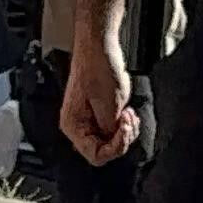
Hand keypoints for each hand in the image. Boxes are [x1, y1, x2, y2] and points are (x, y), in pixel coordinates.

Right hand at [64, 37, 139, 164]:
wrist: (99, 47)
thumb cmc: (98, 68)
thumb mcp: (109, 105)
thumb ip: (111, 130)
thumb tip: (114, 140)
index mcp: (73, 126)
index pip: (96, 156)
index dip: (116, 147)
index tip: (125, 129)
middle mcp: (77, 125)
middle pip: (104, 149)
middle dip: (122, 137)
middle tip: (128, 118)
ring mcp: (87, 119)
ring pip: (110, 139)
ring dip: (125, 130)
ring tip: (129, 113)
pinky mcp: (96, 112)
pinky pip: (112, 127)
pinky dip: (123, 122)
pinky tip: (126, 110)